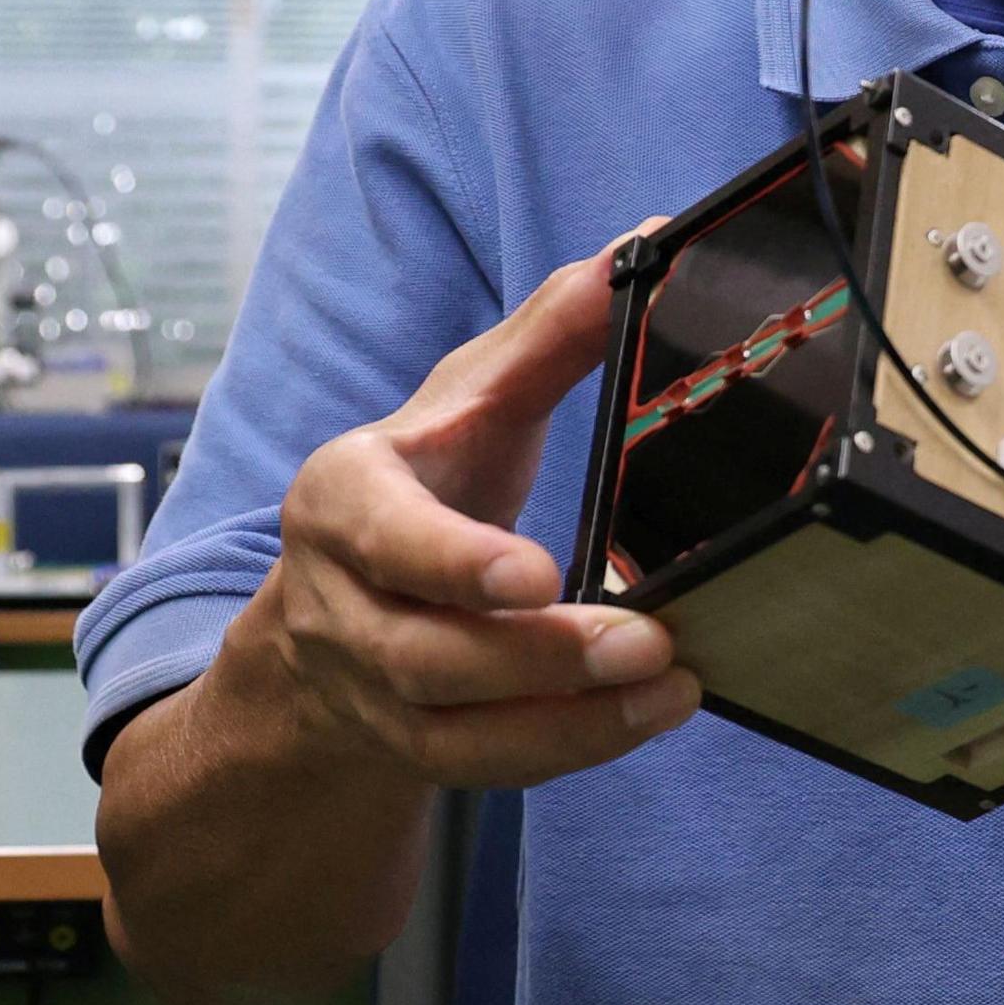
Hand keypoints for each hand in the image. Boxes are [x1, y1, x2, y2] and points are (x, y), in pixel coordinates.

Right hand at [231, 223, 701, 788]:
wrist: (331, 606)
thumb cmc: (420, 481)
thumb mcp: (468, 397)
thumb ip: (550, 331)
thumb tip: (647, 238)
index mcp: (342, 500)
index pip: (386, 538)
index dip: (453, 563)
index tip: (534, 574)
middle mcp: (340, 603)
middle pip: (427, 651)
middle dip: (537, 656)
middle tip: (647, 640)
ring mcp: (371, 687)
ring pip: (455, 727)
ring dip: (570, 717)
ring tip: (672, 682)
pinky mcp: (412, 742)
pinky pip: (485, 765)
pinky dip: (572, 747)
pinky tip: (653, 712)